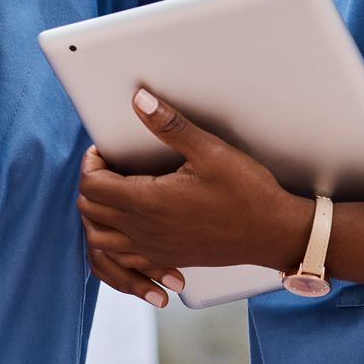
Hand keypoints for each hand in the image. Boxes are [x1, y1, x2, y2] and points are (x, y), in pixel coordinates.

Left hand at [78, 90, 306, 282]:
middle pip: (89, 212)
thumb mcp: (209, 150)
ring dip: (97, 217)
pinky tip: (130, 228)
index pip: (92, 186)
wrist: (274, 233)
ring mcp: (154, 250)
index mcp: (148, 202)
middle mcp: (144, 231)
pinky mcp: (166, 260)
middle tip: (109, 165)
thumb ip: (169, 125)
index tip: (105, 149)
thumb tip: (140, 100)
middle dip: (90, 185)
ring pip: (100, 241)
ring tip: (114, 193)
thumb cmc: (246, 192)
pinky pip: (123, 263)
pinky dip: (115, 248)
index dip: (91, 164)